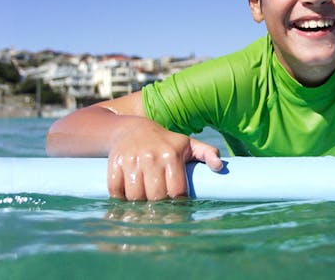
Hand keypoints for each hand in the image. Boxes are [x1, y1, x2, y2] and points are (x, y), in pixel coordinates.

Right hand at [107, 117, 222, 200]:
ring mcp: (131, 160)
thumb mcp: (188, 145)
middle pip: (155, 197)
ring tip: (144, 200)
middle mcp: (151, 157)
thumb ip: (207, 153)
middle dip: (158, 205)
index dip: (177, 202)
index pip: (176, 191)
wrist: (133, 129)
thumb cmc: (166, 142)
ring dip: (139, 204)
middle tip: (159, 204)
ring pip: (135, 197)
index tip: (176, 204)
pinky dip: (120, 198)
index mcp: (171, 155)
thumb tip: (220, 166)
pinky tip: (127, 195)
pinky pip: (115, 190)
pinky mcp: (114, 163)